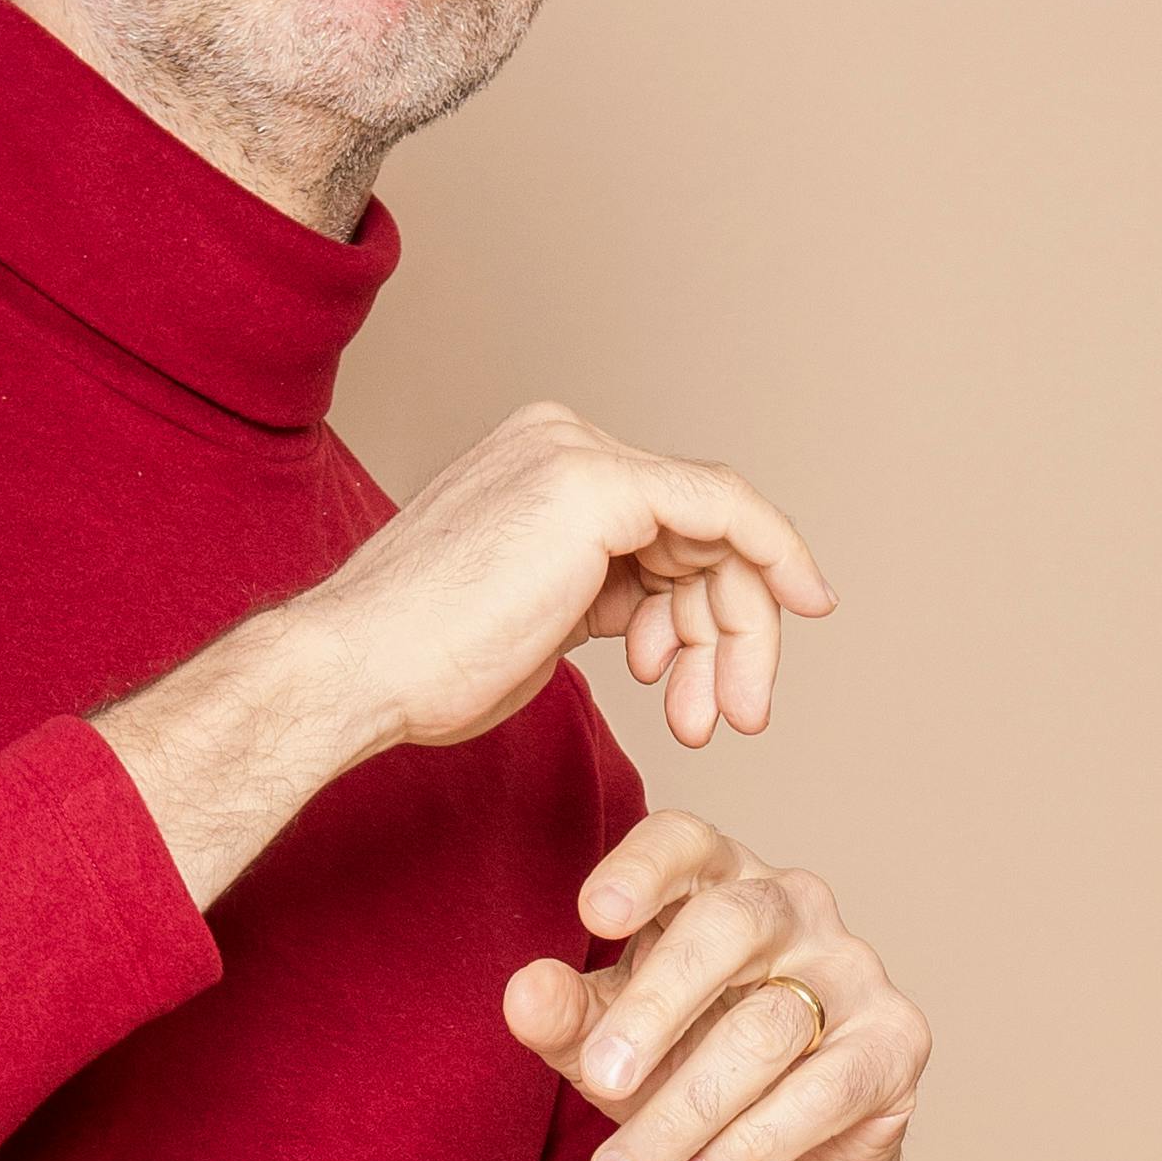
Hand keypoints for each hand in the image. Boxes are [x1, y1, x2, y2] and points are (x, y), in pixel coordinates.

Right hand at [311, 399, 831, 762]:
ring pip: (719, 534)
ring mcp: (579, 456)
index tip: (737, 672)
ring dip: (735, 635)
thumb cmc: (427, 665)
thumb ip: (602, 594)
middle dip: (729, 629)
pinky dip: (774, 557)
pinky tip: (801, 607)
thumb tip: (659, 614)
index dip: (712, 601)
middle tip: (731, 716)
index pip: (666, 524)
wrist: (360, 670)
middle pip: (700, 532)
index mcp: (544, 465)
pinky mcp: (597, 485)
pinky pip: (725, 511)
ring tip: (704, 719)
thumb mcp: (539, 617)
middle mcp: (563, 442)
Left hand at [507, 811, 927, 1160]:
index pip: (685, 842)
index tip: (592, 917)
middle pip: (729, 928)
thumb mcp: (607, 1045)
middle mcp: (794, 907)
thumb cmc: (686, 1067)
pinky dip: (752, 1143)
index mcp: (717, 880)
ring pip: (768, 1028)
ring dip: (685, 1110)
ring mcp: (854, 970)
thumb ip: (565, 1017)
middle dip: (656, 1009)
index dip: (642, 870)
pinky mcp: (896, 1042)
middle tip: (599, 1079)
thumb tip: (523, 993)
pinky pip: (825, 1089)